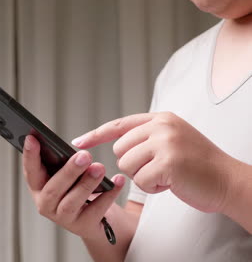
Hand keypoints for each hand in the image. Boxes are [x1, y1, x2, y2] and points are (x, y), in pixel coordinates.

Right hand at [22, 135, 124, 239]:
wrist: (97, 219)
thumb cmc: (77, 188)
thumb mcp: (67, 173)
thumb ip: (61, 160)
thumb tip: (62, 139)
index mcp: (38, 188)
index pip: (30, 171)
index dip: (29, 155)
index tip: (32, 137)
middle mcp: (46, 205)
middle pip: (53, 189)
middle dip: (68, 171)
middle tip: (84, 155)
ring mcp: (64, 218)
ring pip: (72, 202)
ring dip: (86, 183)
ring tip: (99, 167)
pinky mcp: (84, 226)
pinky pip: (97, 209)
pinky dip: (109, 194)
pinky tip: (118, 180)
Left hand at [72, 112, 236, 212]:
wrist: (228, 181)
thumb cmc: (197, 166)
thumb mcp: (171, 141)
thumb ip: (146, 138)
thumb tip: (117, 145)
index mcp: (160, 118)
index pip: (118, 125)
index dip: (95, 134)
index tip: (78, 142)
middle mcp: (161, 125)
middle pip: (119, 149)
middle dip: (132, 165)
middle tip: (156, 168)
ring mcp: (165, 141)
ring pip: (126, 165)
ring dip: (142, 177)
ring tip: (166, 175)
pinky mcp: (168, 161)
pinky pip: (140, 181)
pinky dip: (152, 188)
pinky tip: (171, 183)